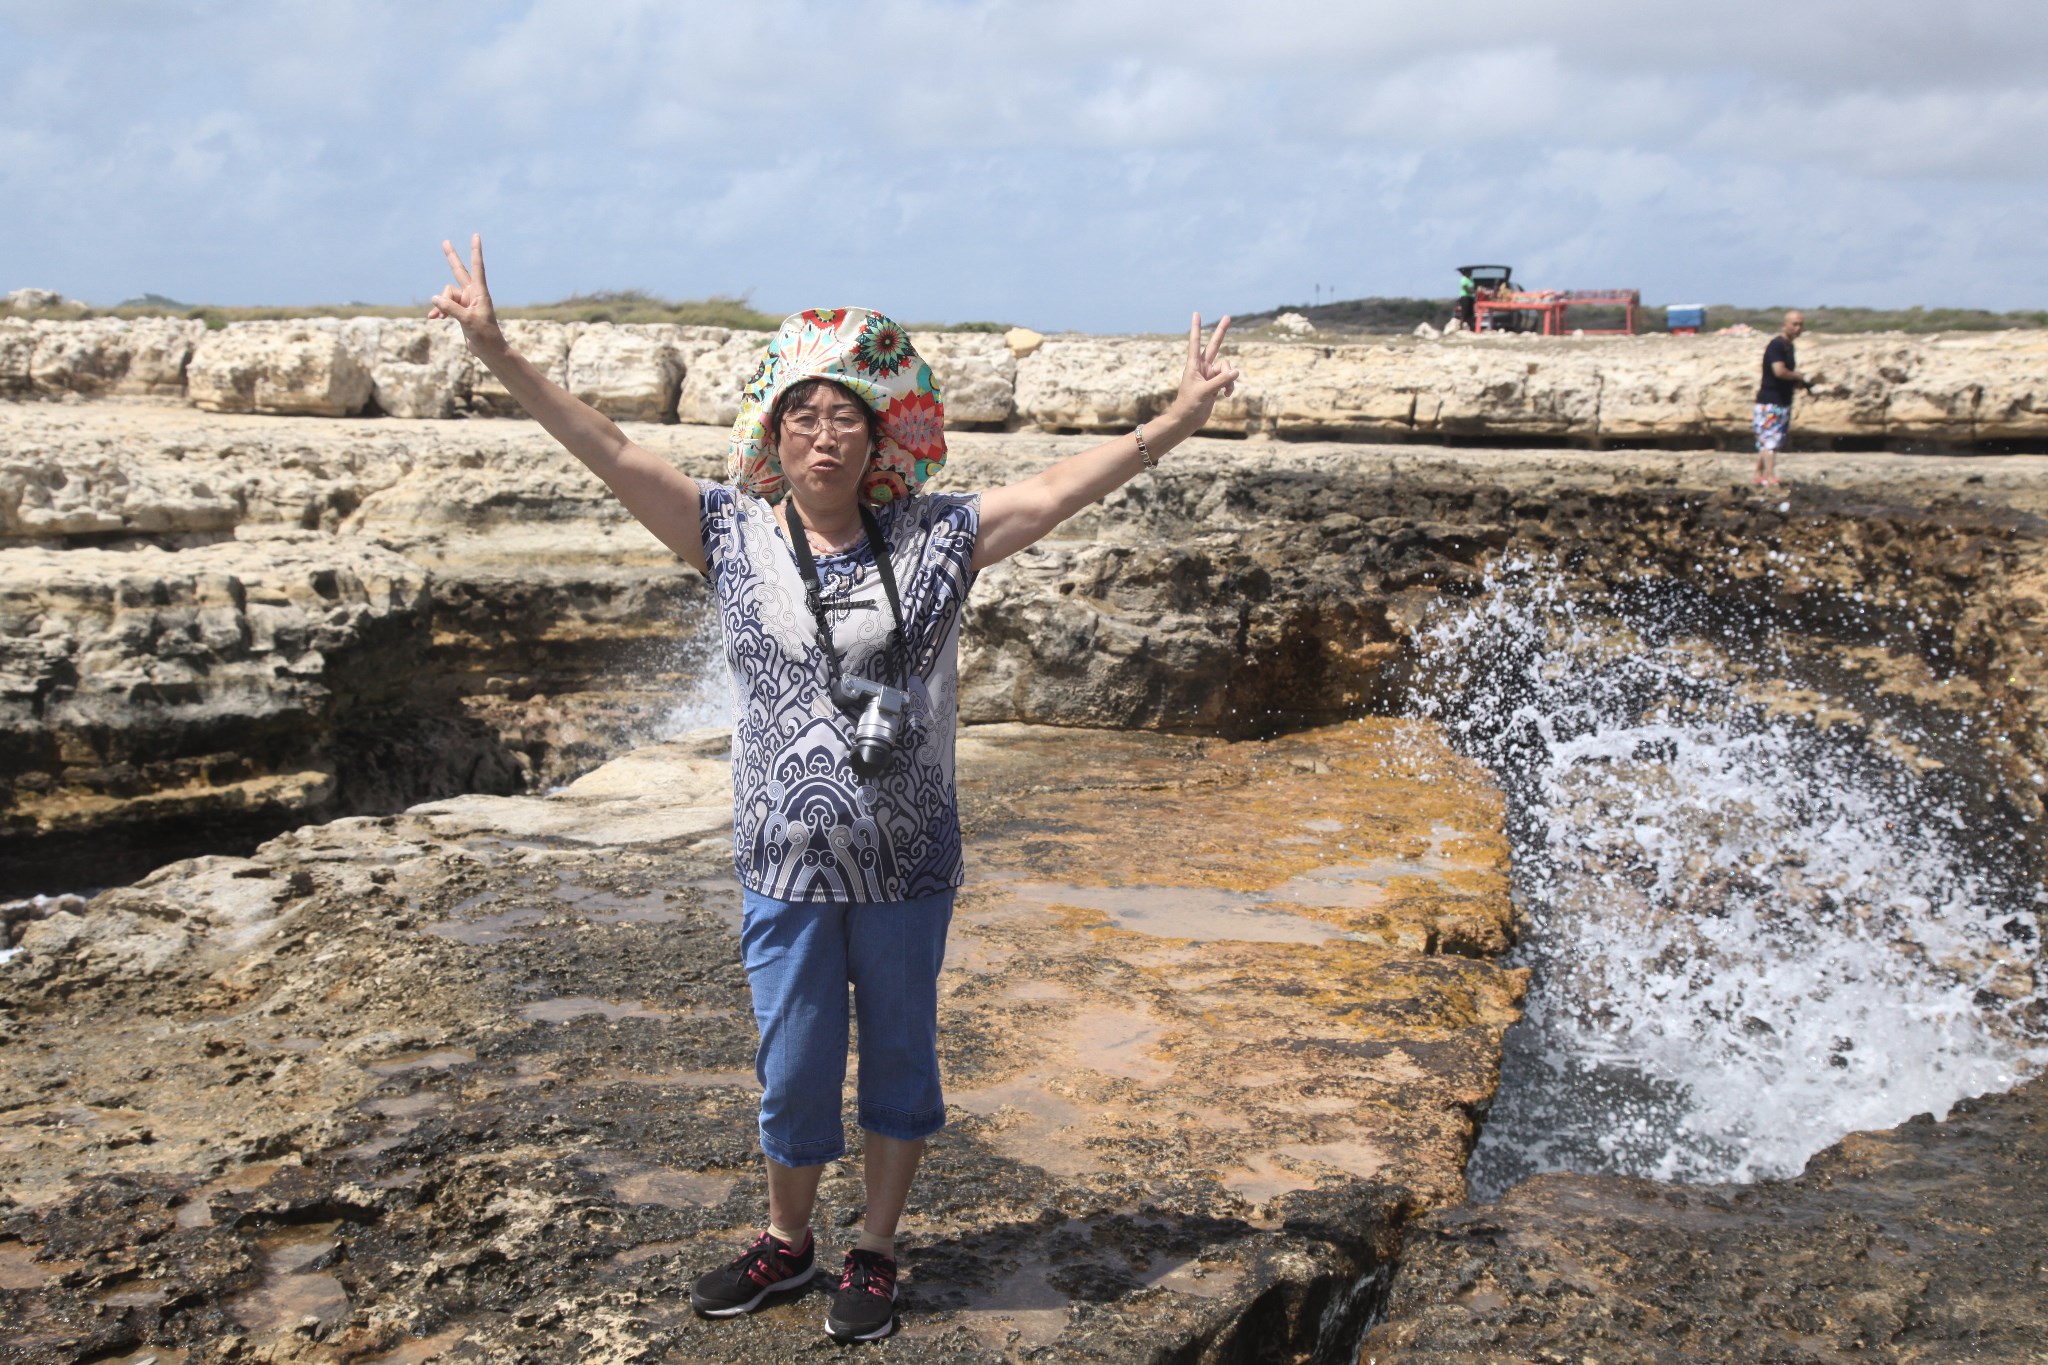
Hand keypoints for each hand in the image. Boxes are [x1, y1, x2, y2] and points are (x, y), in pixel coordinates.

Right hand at [428, 233, 503, 356]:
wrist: (489, 351)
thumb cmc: (484, 336)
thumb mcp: (467, 321)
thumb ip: (450, 308)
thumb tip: (434, 297)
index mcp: (480, 293)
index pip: (477, 267)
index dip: (475, 251)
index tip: (476, 236)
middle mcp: (472, 294)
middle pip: (459, 271)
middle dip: (451, 257)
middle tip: (445, 242)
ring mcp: (466, 302)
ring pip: (446, 295)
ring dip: (440, 305)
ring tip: (438, 318)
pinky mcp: (461, 311)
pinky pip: (445, 305)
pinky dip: (439, 311)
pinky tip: (433, 318)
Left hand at [1165, 313, 1239, 428]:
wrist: (1187, 420)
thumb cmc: (1189, 405)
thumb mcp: (1205, 392)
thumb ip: (1221, 381)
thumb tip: (1236, 371)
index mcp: (1193, 366)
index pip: (1195, 343)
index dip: (1196, 328)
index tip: (1196, 314)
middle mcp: (1202, 368)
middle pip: (1214, 346)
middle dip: (1221, 332)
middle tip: (1227, 316)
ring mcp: (1210, 375)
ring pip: (1226, 368)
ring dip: (1229, 379)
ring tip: (1225, 392)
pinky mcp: (1216, 384)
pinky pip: (1228, 379)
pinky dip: (1230, 386)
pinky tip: (1226, 395)